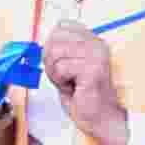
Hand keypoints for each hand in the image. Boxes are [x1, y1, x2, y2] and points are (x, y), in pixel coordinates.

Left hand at [43, 21, 129, 144]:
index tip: (63, 64)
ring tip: (71, 83)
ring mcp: (97, 55)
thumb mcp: (67, 65)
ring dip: (56, 74)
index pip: (61, 26)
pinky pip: (61, 69)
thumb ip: (59, 49)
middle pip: (54, 39)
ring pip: (54, 54)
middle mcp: (97, 43)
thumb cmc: (83, 95)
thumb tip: (43, 41)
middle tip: (66, 77)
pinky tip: (75, 89)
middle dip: (51, 62)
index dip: (52, 45)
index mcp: (93, 39)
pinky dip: (61, 83)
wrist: (100, 118)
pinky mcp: (93, 69)